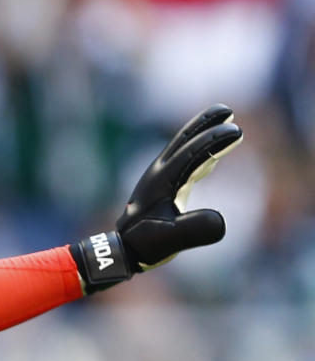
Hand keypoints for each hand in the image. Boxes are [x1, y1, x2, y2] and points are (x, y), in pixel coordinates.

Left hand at [71, 104, 243, 291]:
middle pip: (184, 140)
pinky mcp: (161, 187)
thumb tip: (222, 221)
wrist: (122, 250)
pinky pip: (183, 162)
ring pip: (182, 148)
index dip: (213, 140)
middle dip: (205, 123)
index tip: (237, 131)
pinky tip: (211, 157)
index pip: (191, 152)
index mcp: (162, 180)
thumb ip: (195, 229)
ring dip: (202, 134)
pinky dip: (199, 152)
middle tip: (227, 110)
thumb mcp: (171, 240)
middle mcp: (159, 173)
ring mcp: (159, 178)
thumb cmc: (145, 245)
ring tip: (224, 123)